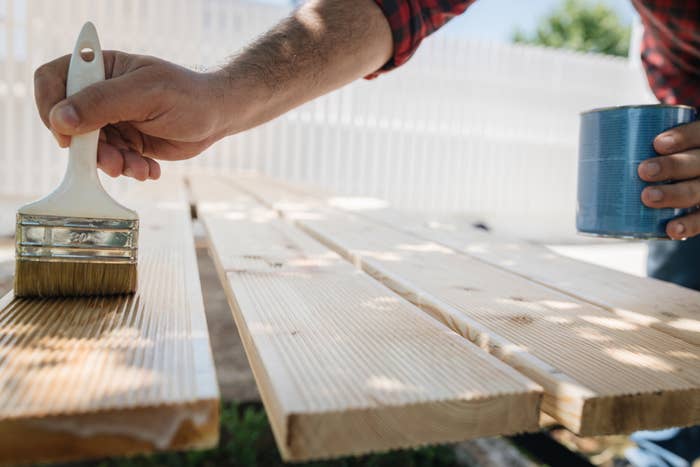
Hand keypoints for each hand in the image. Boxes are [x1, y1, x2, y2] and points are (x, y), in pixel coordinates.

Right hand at [34, 52, 228, 179]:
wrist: (217, 117)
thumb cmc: (187, 95)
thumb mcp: (145, 94)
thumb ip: (102, 103)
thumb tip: (60, 119)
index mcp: (99, 69)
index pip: (53, 81)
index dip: (51, 108)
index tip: (66, 135)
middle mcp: (100, 94)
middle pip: (69, 123)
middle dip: (90, 148)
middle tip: (114, 161)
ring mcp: (112, 120)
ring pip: (91, 148)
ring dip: (113, 163)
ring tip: (139, 167)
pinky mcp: (126, 142)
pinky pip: (113, 161)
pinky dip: (129, 169)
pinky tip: (150, 169)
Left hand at [638, 122, 699, 238]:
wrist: (681, 180)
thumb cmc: (659, 157)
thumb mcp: (655, 144)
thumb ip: (634, 139)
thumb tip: (592, 137)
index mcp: (699, 140)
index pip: (698, 134)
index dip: (683, 137)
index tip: (657, 143)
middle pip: (698, 162)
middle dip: (672, 165)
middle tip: (644, 170)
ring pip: (698, 191)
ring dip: (674, 194)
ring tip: (648, 197)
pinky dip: (687, 225)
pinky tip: (671, 230)